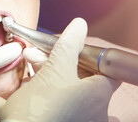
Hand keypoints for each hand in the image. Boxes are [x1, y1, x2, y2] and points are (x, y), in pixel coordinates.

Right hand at [0, 18, 119, 121]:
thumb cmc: (39, 109)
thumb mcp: (53, 71)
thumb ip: (68, 46)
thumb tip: (80, 25)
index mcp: (100, 96)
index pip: (108, 69)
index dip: (90, 55)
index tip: (73, 48)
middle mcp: (97, 112)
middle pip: (84, 76)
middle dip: (60, 60)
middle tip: (39, 53)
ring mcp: (81, 119)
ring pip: (69, 87)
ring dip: (50, 71)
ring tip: (30, 63)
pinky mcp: (66, 121)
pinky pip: (62, 101)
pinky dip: (49, 88)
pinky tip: (32, 80)